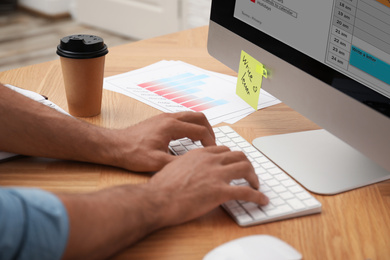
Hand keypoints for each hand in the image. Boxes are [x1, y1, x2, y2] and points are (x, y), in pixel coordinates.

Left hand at [109, 112, 215, 171]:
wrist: (114, 146)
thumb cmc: (132, 153)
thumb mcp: (156, 163)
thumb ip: (177, 163)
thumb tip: (195, 166)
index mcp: (171, 126)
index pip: (200, 130)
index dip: (211, 142)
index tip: (213, 153)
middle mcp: (169, 118)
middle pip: (199, 117)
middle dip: (209, 131)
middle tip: (213, 145)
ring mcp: (164, 117)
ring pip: (191, 116)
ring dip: (201, 127)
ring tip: (204, 142)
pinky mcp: (160, 120)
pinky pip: (182, 119)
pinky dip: (191, 126)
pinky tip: (189, 140)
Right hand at [148, 146, 268, 226]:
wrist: (157, 199)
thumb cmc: (160, 187)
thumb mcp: (172, 167)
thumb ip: (186, 165)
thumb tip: (189, 170)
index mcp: (199, 154)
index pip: (223, 150)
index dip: (232, 157)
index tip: (234, 164)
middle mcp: (210, 160)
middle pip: (238, 155)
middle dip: (246, 164)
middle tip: (248, 174)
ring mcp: (216, 175)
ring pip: (245, 168)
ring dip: (254, 177)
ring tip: (255, 185)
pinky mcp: (220, 192)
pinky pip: (246, 192)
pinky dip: (257, 196)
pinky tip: (261, 200)